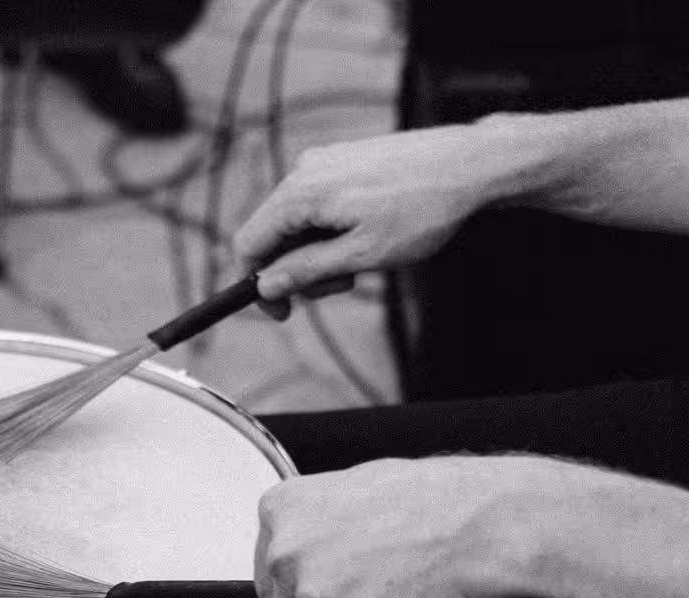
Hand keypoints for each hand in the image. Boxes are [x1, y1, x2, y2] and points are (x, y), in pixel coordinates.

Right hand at [233, 124, 495, 304]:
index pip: (249, 243)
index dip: (256, 284)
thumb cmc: (422, 209)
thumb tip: (265, 286)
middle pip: (272, 235)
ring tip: (361, 262)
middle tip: (342, 287)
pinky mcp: (344, 161)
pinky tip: (366, 236)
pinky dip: (332, 231)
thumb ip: (306, 271)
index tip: (281, 311)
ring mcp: (325, 162)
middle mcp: (306, 170)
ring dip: (318, 253)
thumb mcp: (360, 255)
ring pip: (298, 223)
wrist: (472, 165)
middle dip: (297, 271)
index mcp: (302, 193)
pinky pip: (319, 205)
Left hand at [254, 457, 516, 597]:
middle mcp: (285, 553)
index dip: (283, 589)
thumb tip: (303, 552)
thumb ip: (313, 524)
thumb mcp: (352, 489)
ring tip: (394, 589)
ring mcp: (311, 596)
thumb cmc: (429, 501)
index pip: (265, 566)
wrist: (477, 525)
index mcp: (282, 511)